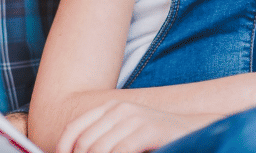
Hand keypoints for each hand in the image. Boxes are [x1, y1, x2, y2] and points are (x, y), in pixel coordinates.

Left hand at [57, 100, 213, 152]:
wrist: (193, 130)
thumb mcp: (126, 135)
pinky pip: (120, 151)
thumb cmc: (157, 139)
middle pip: (84, 142)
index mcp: (109, 108)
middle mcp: (119, 109)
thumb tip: (77, 152)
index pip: (74, 128)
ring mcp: (133, 118)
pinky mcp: (147, 129)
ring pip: (98, 149)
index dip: (62, 148)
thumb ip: (105, 139)